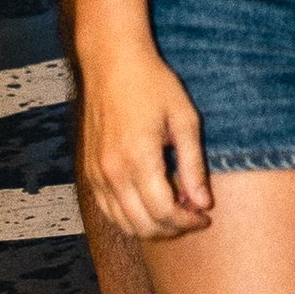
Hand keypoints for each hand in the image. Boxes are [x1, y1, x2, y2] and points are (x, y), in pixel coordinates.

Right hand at [77, 36, 211, 241]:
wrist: (112, 64)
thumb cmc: (153, 85)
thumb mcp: (185, 120)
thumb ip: (192, 165)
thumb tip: (203, 203)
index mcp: (138, 158)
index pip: (163, 212)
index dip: (188, 221)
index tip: (205, 215)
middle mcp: (112, 172)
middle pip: (142, 225)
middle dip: (172, 229)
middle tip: (193, 217)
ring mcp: (97, 173)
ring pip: (123, 222)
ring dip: (151, 228)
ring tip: (175, 213)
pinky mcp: (89, 171)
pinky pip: (108, 209)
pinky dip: (129, 217)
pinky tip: (150, 205)